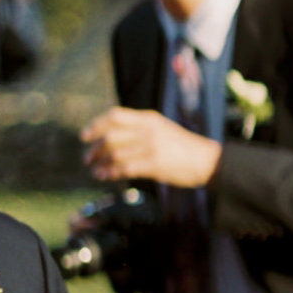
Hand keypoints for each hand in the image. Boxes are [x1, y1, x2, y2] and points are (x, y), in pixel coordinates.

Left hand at [80, 108, 221, 187]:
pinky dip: (111, 173)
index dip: (96, 125)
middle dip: (94, 149)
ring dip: (101, 163)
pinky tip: (104, 176)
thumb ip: (139, 127)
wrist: (207, 161)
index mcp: (150, 118)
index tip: (85, 136)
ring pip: (115, 154)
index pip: (115, 116)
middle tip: (88, 158)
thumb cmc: (183, 147)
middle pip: (110, 136)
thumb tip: (110, 134)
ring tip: (96, 170)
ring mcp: (152, 147)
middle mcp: (149, 130)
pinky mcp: (154, 164)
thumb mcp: (162, 128)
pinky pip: (125, 168)